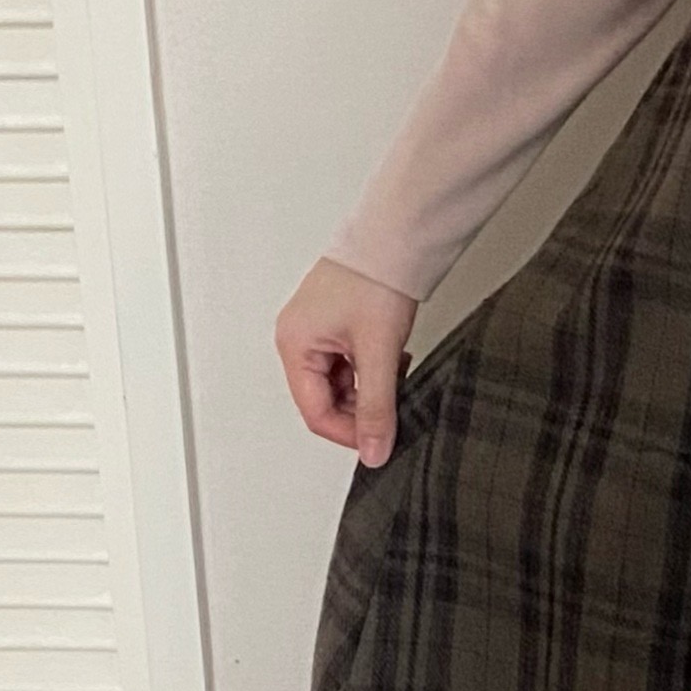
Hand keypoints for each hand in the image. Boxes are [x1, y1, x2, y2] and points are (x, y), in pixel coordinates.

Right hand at [276, 258, 420, 466]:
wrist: (395, 239)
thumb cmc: (376, 280)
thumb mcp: (378, 354)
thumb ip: (377, 408)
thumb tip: (374, 451)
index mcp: (295, 345)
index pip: (316, 413)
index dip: (349, 433)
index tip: (380, 441)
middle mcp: (299, 339)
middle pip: (327, 400)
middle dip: (362, 409)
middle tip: (394, 405)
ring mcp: (317, 331)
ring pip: (342, 384)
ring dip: (371, 389)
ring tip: (395, 373)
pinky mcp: (337, 325)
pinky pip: (351, 365)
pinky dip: (374, 371)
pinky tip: (393, 359)